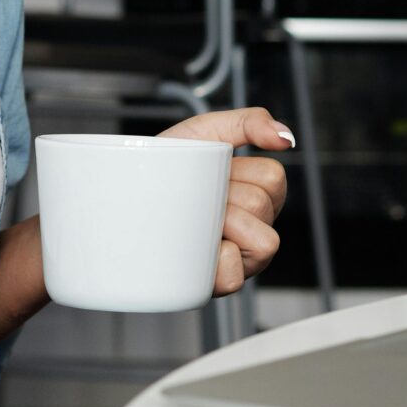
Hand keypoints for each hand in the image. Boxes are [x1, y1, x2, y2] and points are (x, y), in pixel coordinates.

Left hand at [157, 107, 293, 296]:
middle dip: (224, 197)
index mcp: (257, 194)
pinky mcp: (216, 284)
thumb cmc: (165, 165)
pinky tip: (196, 250)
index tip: (212, 172)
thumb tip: (285, 138)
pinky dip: (216, 263)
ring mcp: (239, 259)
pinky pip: (235, 278)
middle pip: (263, 206)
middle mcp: (254, 228)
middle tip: (197, 198)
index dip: (239, 171)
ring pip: (262, 243)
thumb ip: (248, 122)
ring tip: (194, 222)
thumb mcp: (203, 132)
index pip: (273, 177)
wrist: (121, 193)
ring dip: (222, 226)